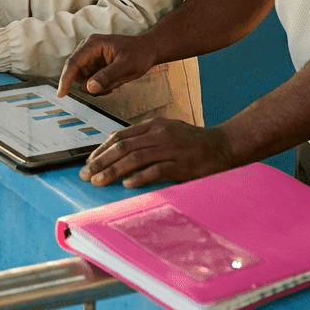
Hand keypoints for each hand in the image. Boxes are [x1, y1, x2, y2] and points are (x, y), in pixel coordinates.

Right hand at [57, 31, 158, 97]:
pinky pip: (91, 81)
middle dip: (91, 84)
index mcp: (93, 44)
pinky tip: (114, 82)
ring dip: (98, 86)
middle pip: (77, 74)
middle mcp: (89, 50)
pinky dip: (101, 86)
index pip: (73, 63)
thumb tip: (89, 88)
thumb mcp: (126, 66)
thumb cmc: (140, 54)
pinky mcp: (96, 66)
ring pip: (84, 80)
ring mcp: (92, 58)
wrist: (149, 50)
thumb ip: (107, 76)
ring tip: (115, 83)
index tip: (61, 94)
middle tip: (110, 87)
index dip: (65, 79)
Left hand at [79, 119, 234, 187]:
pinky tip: (127, 184)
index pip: (120, 136)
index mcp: (154, 125)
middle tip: (86, 174)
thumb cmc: (193, 141)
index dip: (101, 150)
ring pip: (134, 158)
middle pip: (123, 147)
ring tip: (99, 181)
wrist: (223, 146)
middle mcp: (159, 134)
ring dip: (113, 171)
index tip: (89, 162)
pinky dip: (140, 177)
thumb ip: (144, 136)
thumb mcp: (167, 130)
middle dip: (101, 162)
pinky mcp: (181, 164)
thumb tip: (117, 144)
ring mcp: (170, 149)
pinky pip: (156, 170)